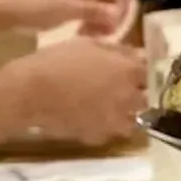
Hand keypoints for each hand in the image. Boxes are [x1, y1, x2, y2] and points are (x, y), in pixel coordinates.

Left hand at [0, 0, 133, 37]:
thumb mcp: (68, 9)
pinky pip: (90, 14)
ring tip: (90, 38)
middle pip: (113, 1)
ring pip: (102, 10)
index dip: (121, 11)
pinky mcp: (71, 6)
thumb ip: (95, 11)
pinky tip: (82, 36)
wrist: (10, 10)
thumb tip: (119, 15)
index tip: (112, 29)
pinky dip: (91, 24)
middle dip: (111, 19)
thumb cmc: (38, 7)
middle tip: (101, 36)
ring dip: (101, 24)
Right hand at [15, 38, 147, 142]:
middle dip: (138, 95)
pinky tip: (90, 118)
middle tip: (121, 89)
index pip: (150, 73)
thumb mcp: (88, 43)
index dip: (142, 72)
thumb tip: (138, 54)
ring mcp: (113, 121)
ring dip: (126, 115)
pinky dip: (105, 127)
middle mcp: (127, 98)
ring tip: (109, 108)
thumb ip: (118, 50)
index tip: (134, 70)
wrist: (30, 93)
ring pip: (132, 122)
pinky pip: (109, 133)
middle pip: (145, 100)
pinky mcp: (97, 137)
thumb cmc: (57, 60)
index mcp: (127, 71)